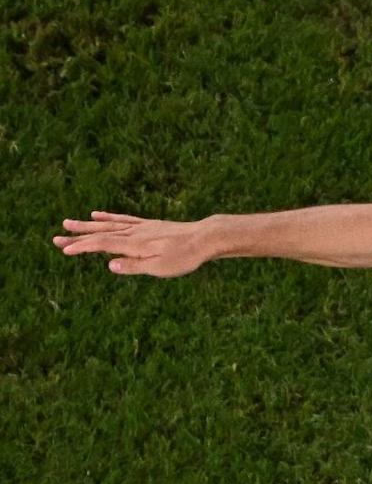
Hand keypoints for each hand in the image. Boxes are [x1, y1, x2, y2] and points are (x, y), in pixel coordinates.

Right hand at [53, 210, 209, 277]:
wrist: (205, 238)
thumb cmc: (184, 257)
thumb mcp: (160, 268)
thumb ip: (134, 266)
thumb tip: (109, 265)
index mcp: (134, 244)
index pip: (102, 245)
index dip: (82, 248)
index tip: (64, 250)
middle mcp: (134, 233)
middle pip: (100, 234)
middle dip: (77, 237)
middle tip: (55, 238)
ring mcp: (141, 227)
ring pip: (108, 225)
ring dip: (87, 225)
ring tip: (68, 223)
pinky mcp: (148, 224)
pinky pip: (123, 219)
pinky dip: (108, 217)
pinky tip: (98, 215)